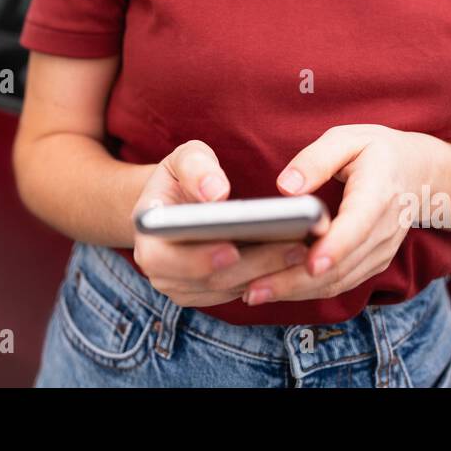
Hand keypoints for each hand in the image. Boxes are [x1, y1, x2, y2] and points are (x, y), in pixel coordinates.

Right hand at [130, 140, 311, 307]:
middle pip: (207, 279)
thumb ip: (196, 167)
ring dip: (267, 273)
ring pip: (229, 289)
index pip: (164, 259)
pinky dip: (268, 279)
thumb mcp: (184, 158)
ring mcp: (184, 286)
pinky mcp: (209, 292)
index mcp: (148, 235)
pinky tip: (295, 260)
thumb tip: (215, 192)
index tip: (232, 248)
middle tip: (292, 247)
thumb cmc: (185, 176)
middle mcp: (160, 269)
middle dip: (251, 265)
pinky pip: (240, 292)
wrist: (179, 200)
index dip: (197, 258)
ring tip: (302, 250)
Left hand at [240, 125, 426, 306]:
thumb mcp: (347, 138)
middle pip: (342, 264)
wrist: (417, 173)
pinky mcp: (373, 262)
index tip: (311, 264)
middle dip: (297, 281)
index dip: (336, 247)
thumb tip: (286, 187)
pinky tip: (276, 288)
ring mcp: (381, 250)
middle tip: (253, 290)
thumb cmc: (375, 151)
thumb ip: (316, 159)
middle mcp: (384, 228)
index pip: (358, 225)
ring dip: (297, 292)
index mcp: (378, 192)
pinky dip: (309, 290)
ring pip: (339, 281)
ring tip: (255, 293)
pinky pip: (341, 282)